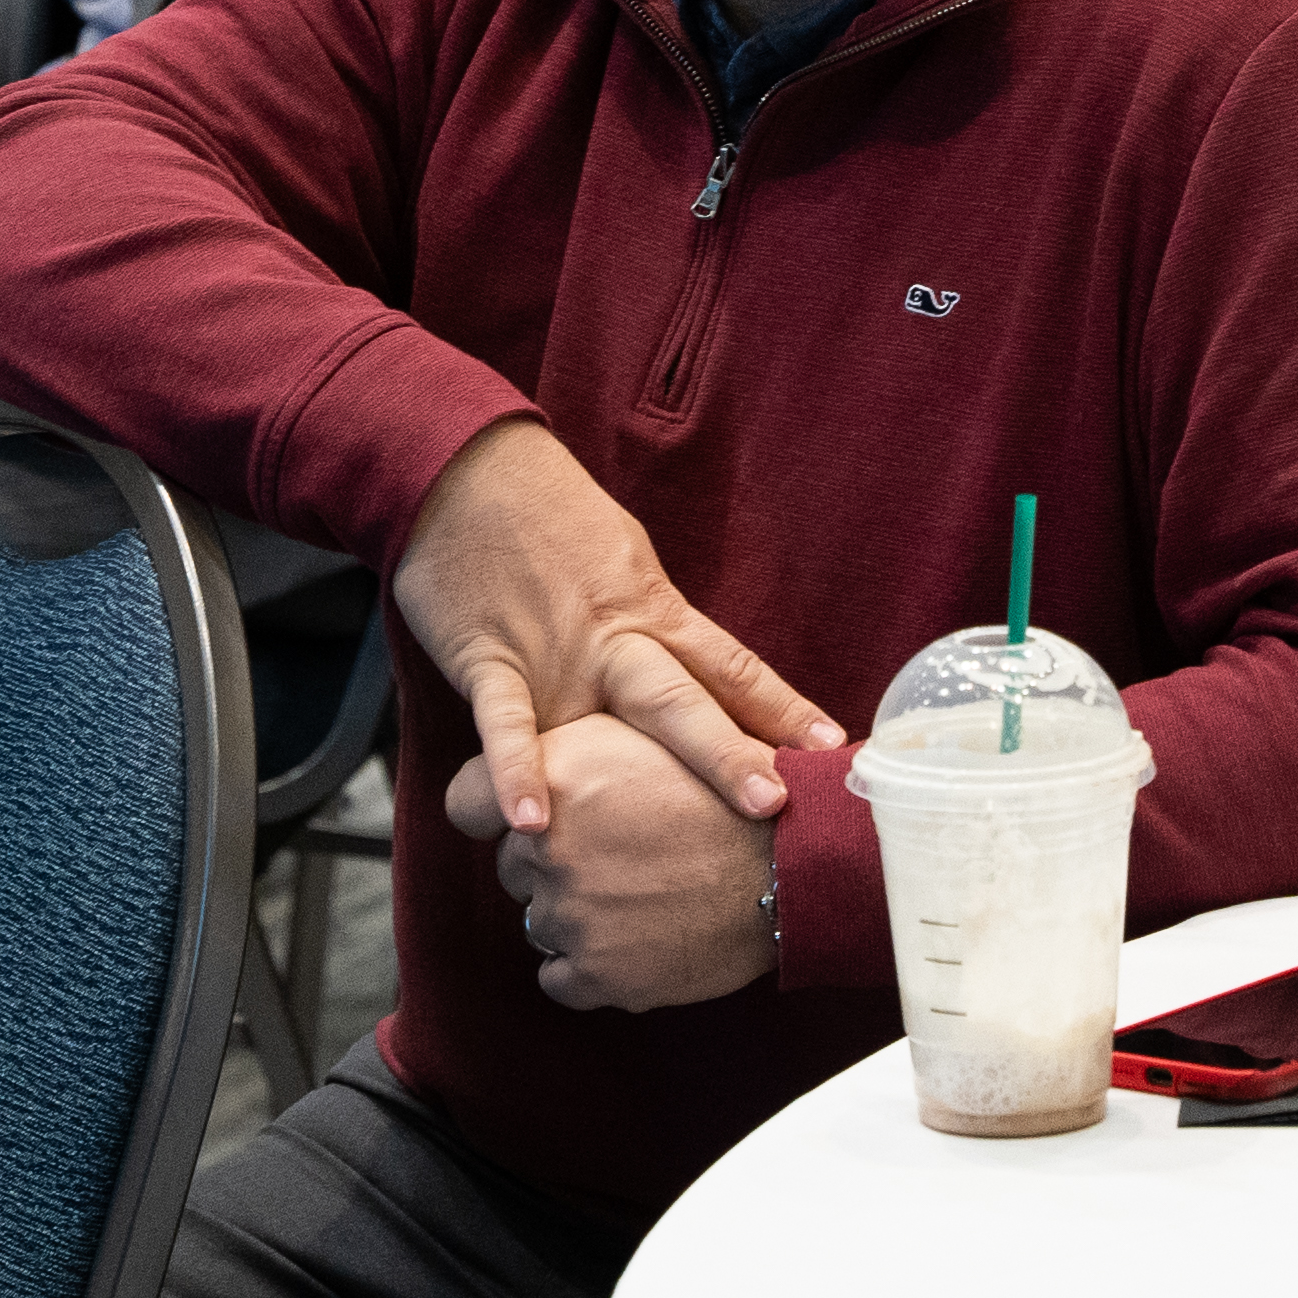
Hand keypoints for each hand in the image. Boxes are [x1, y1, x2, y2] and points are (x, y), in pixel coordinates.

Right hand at [392, 419, 831, 829]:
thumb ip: (653, 625)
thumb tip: (694, 679)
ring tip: (675, 828)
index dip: (781, 708)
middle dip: (731, 752)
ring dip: (634, 773)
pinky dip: (516, 770)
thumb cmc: (546, 513)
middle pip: (682, 699)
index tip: (834, 749)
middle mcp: (612, 638)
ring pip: (603, 719)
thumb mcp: (621, 558)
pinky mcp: (488, 660)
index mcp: (652, 609)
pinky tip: (533, 819)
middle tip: (781, 801)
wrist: (462, 469)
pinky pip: (506, 723)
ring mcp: (553, 653)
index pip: (729, 667)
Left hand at [445, 718, 778, 1011]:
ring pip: (539, 922)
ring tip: (642, 896)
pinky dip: (587, 969)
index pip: (466, 801)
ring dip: (577, 916)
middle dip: (554, 865)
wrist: (792, 861)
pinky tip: (634, 941)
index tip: (521, 822)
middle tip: (620, 857)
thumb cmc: (732, 790)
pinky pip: (558, 979)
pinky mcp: (596, 972)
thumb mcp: (649, 733)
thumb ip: (575, 749)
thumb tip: (527, 766)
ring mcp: (570, 913)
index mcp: (556, 776)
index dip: (492, 812)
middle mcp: (549, 845)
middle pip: (512, 867)